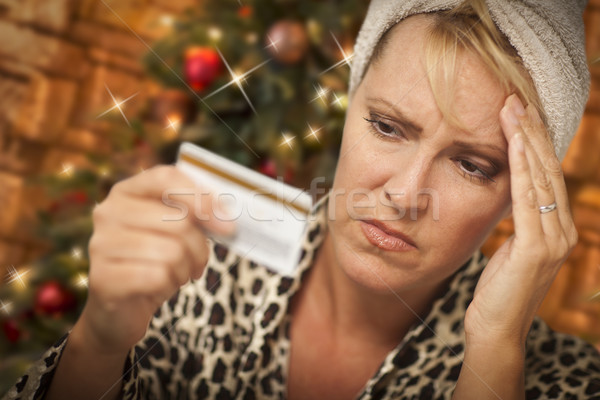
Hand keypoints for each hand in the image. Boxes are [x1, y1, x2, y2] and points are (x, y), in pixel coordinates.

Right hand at [74, 166, 234, 354]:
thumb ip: (196, 214)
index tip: (227, 221)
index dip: (202, 197)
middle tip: (199, 260)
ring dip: (186, 268)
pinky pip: (158, 276)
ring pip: (172, 251)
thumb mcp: (174, 231)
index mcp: (127, 191)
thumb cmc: (154, 260)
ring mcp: (101, 244)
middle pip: (178, 220)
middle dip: (200, 246)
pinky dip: (170, 284)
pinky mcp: (102, 277)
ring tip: (178, 273)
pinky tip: (161, 286)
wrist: (121, 306)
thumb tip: (226, 219)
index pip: (166, 177)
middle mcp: (108, 212)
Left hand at [464, 94, 577, 348]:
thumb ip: (519, 222)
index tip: (519, 113)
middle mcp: (562, 230)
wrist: (496, 329)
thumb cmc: (497, 290)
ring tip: (514, 110)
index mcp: (555, 228)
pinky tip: (514, 144)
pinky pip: (528, 199)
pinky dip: (522, 168)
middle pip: (547, 171)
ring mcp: (554, 240)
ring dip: (526, 141)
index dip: (534, 143)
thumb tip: (510, 192)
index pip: (546, 177)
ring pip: (541, 179)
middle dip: (532, 133)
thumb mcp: (510, 248)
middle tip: (515, 99)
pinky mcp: (537, 249)